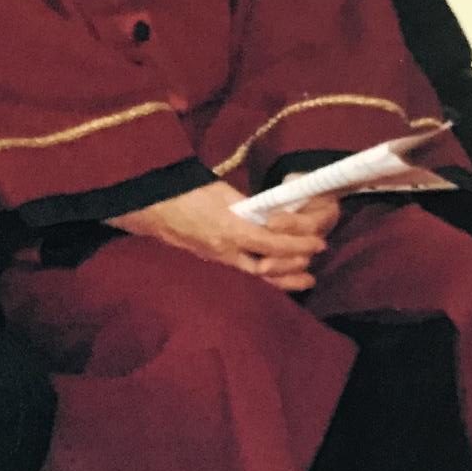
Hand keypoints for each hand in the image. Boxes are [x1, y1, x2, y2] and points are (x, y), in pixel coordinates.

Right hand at [109, 181, 332, 291]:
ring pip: (257, 277)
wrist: (152, 205)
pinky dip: (265, 276)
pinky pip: (244, 272)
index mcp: (229, 229)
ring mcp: (217, 258)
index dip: (299, 245)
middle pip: (268, 269)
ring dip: (284, 278)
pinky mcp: (212, 259)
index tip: (319, 242)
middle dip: (295, 266)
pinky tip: (276, 275)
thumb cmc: (187, 192)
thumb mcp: (223, 194)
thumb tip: (273, 213)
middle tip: (315, 258)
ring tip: (305, 278)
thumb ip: (249, 207)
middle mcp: (225, 250)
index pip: (273, 244)